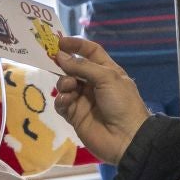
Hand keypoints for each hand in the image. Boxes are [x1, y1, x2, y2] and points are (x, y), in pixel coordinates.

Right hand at [52, 36, 148, 164]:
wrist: (126, 138)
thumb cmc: (121, 102)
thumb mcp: (107, 78)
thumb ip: (82, 66)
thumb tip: (60, 56)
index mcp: (107, 71)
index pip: (90, 52)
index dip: (76, 45)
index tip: (59, 41)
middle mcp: (94, 83)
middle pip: (73, 67)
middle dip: (64, 63)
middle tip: (53, 59)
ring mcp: (83, 99)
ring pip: (65, 84)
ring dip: (64, 82)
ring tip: (69, 87)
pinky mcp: (74, 115)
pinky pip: (62, 102)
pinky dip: (62, 99)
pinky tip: (67, 101)